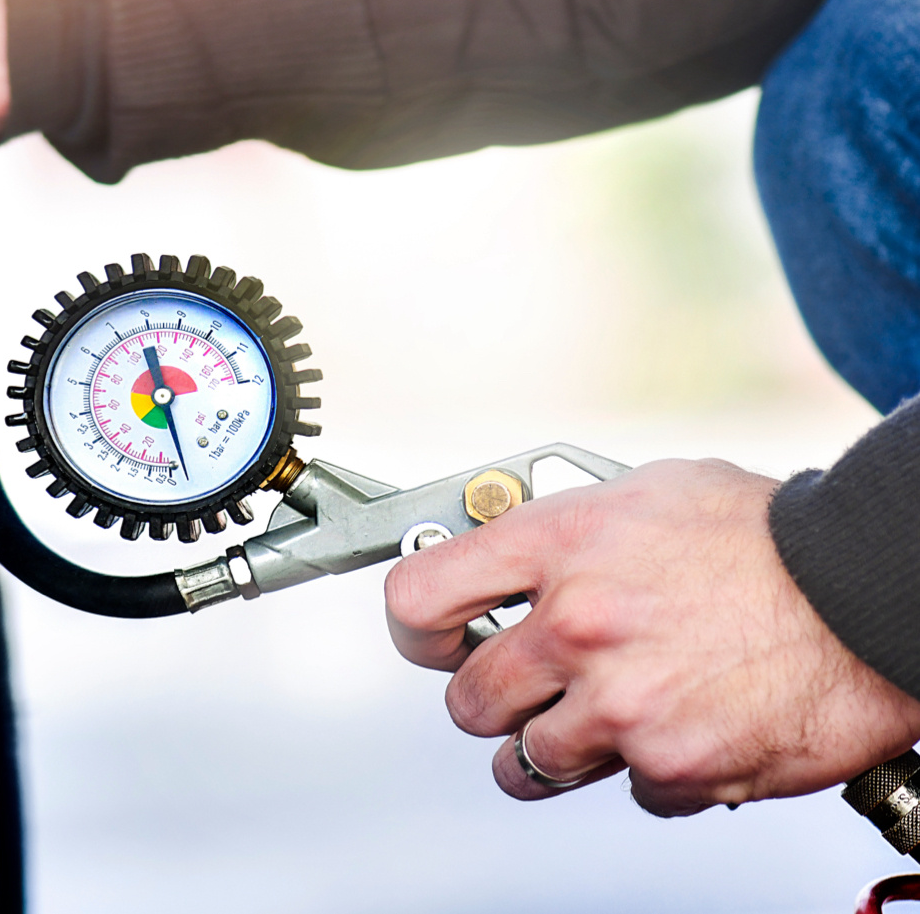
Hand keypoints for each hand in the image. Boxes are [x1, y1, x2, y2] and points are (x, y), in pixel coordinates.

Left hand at [384, 458, 919, 813]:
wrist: (869, 588)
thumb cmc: (766, 535)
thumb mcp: (640, 493)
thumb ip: (561, 531)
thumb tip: (502, 552)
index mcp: (557, 545)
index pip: (416, 598)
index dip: (416, 629)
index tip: (434, 637)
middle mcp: (577, 625)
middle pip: (466, 699)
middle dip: (492, 699)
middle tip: (527, 687)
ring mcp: (621, 704)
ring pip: (528, 763)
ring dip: (554, 749)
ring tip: (598, 719)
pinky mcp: (672, 767)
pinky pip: (623, 791)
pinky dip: (647, 771)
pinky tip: (680, 725)